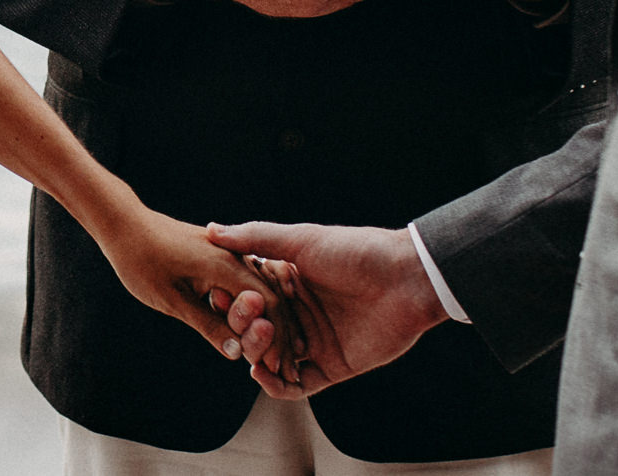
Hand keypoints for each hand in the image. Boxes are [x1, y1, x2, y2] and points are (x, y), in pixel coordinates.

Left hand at [97, 208, 297, 369]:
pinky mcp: (220, 255)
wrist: (124, 224)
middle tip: (286, 370)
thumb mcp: (172, 300)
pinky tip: (253, 328)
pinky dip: (254, 308)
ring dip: (269, 322)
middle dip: (281, 335)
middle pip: (271, 298)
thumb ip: (208, 325)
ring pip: (261, 290)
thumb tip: (238, 353)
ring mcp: (229, 253)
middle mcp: (235, 255)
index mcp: (226, 264)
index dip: (278, 339)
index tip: (280, 369)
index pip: (269, 305)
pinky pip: (246, 283)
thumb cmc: (142, 261)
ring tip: (275, 355)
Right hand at [206, 221, 447, 398]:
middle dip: (244, 328)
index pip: (246, 298)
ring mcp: (313, 342)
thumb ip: (256, 237)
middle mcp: (296, 313)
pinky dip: (277, 385)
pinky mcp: (332, 367)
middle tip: (252, 317)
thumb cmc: (356, 251)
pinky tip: (264, 373)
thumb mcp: (302, 239)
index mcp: (286, 283)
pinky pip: (297, 386)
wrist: (406, 279)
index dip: (231, 300)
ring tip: (261, 341)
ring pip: (271, 358)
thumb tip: (211, 231)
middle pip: (255, 331)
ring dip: (258, 354)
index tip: (219, 295)